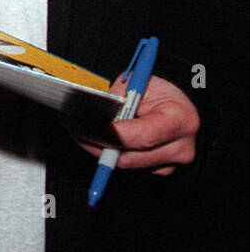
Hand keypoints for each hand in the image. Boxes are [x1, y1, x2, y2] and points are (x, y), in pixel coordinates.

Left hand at [71, 74, 198, 175]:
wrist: (178, 103)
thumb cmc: (159, 89)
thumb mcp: (137, 82)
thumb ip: (117, 99)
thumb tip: (88, 112)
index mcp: (180, 121)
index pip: (141, 137)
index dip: (108, 134)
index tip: (81, 125)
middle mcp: (180, 147)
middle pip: (128, 156)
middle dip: (93, 141)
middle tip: (70, 124)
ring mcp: (171, 163)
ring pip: (124, 163)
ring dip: (95, 147)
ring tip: (75, 127)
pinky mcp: (160, 169)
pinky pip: (127, 163)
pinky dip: (107, 151)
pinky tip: (92, 136)